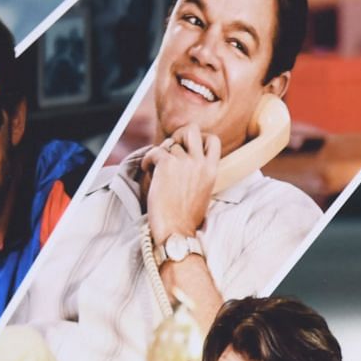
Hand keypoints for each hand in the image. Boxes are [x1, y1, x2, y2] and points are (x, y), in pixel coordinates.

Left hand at [141, 122, 219, 243]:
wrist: (176, 231)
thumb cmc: (187, 218)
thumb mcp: (203, 192)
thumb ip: (199, 173)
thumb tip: (185, 160)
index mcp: (212, 170)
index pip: (213, 140)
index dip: (200, 137)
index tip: (190, 146)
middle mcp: (200, 163)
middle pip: (191, 129)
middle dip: (179, 134)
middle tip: (171, 148)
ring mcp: (184, 162)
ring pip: (169, 144)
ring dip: (160, 154)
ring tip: (156, 169)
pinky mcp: (167, 165)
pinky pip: (154, 151)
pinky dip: (148, 160)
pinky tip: (147, 170)